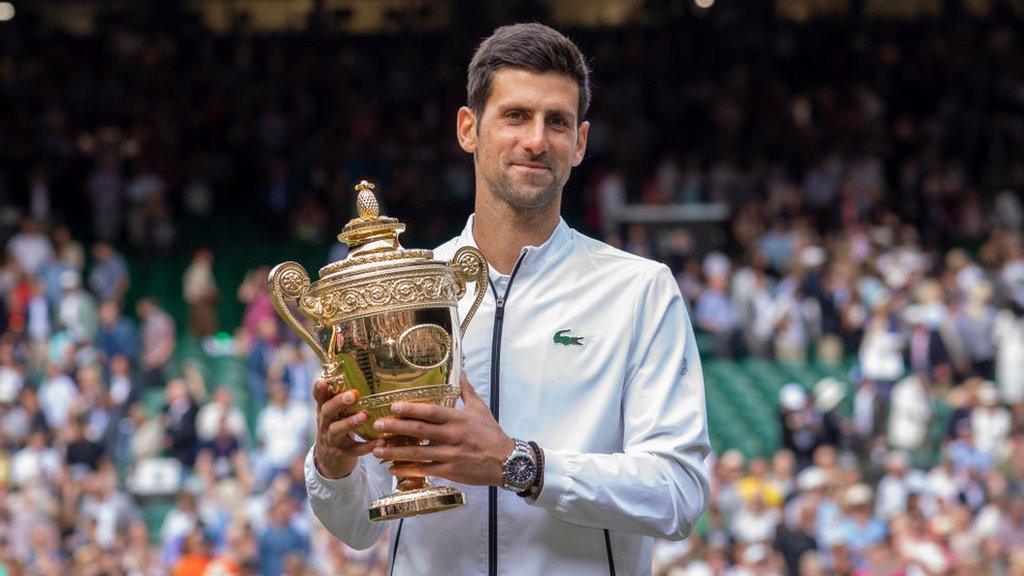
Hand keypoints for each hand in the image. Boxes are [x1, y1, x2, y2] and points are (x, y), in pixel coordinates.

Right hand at [312, 378, 378, 478]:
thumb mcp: (332, 413)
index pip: (319, 398)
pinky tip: (381, 442)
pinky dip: (369, 446)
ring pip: (339, 430)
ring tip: (365, 415)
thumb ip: (336, 396)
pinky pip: (357, 450)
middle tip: (352, 395)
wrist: (329, 460)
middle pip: (327, 412)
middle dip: (338, 403)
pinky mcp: (345, 453)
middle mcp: (326, 424)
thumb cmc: (335, 427)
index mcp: (324, 411)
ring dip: (351, 422)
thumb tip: (349, 368)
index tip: (322, 381)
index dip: (319, 390)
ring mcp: (334, 439)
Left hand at [373, 374, 513, 486]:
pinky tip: (392, 469)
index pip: (431, 412)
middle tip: (377, 425)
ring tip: (377, 449)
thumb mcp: (480, 408)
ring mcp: (450, 455)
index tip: (393, 406)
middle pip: (419, 431)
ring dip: (395, 451)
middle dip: (395, 427)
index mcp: (457, 418)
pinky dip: (406, 470)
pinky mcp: (450, 471)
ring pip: (417, 453)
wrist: (506, 461)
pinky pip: (424, 470)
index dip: (411, 409)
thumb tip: (459, 370)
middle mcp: (452, 436)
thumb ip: (466, 390)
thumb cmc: (491, 433)